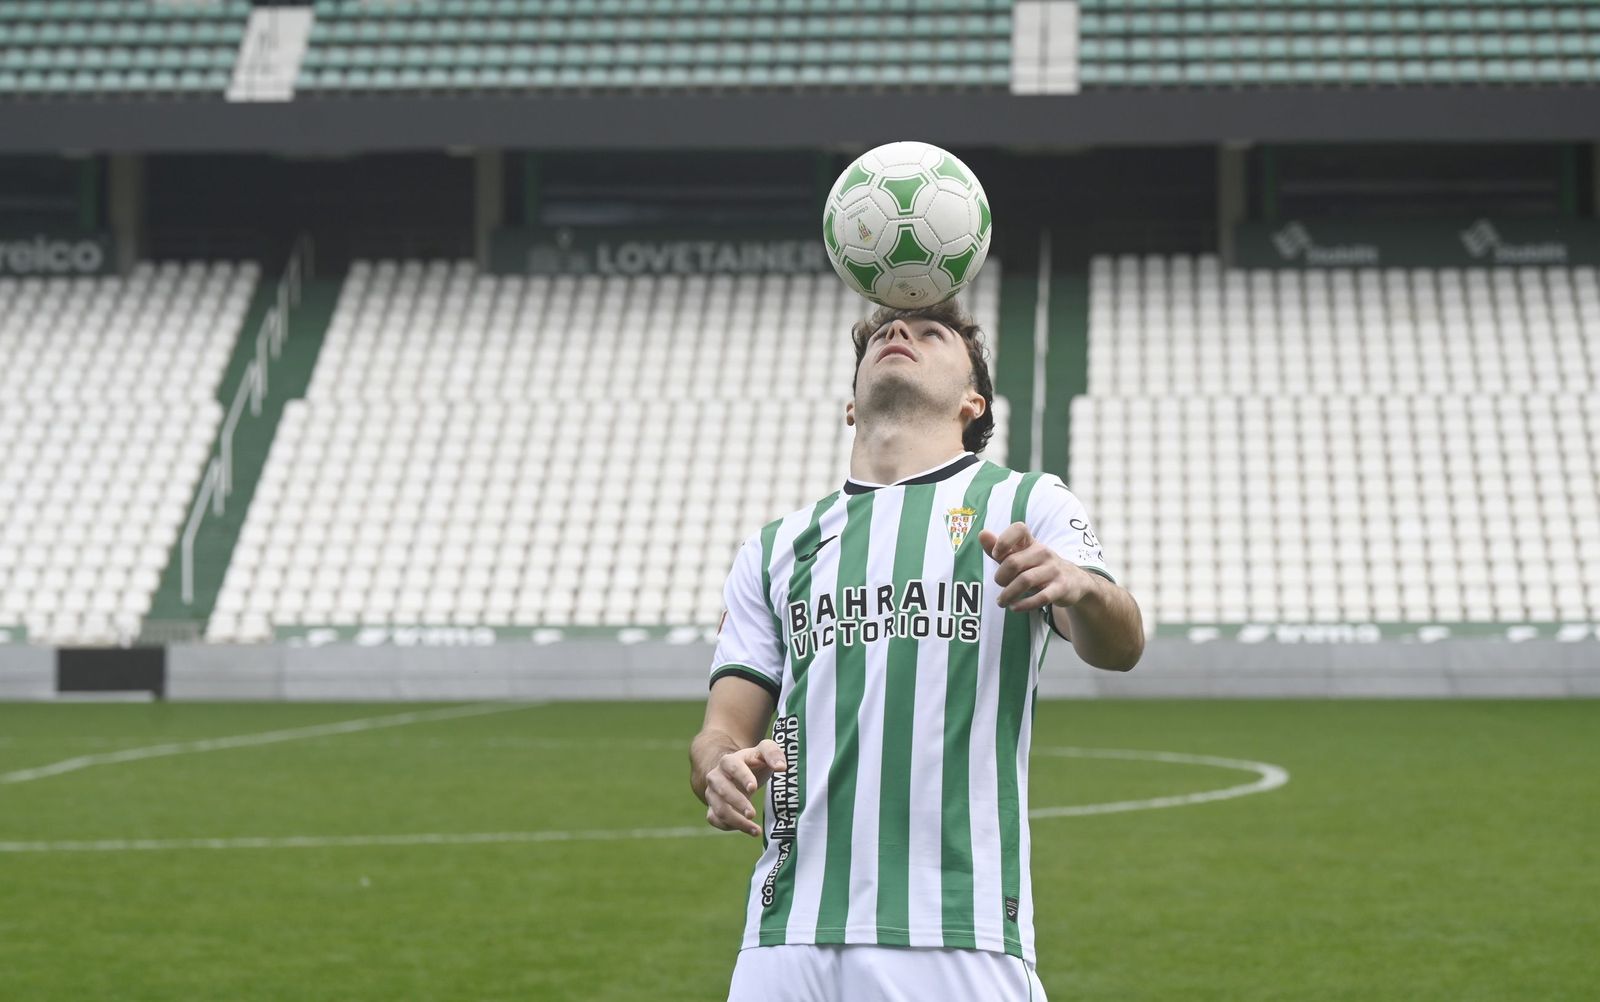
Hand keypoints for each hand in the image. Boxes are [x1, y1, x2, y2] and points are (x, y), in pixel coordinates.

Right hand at [702, 739, 787, 836]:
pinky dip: (729, 827)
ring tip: (756, 830)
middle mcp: (716, 777)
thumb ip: (773, 753)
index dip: (742, 777)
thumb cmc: (754, 762)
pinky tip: (748, 830)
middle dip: (737, 802)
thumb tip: (781, 767)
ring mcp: (712, 793)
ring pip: (718, 809)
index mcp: (729, 761)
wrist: (737, 772)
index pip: (733, 766)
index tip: (753, 788)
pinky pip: (715, 819)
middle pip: (723, 790)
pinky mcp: (712, 807)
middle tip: (752, 814)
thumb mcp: (764, 752)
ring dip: (736, 821)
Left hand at [979, 521, 1095, 612]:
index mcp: (1031, 542)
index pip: (1019, 529)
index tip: (996, 555)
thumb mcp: (1018, 556)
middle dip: (1001, 577)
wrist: (1073, 582)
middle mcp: (1043, 552)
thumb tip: (981, 533)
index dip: (1003, 541)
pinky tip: (1014, 607)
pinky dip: (1024, 604)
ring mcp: (1053, 569)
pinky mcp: (1061, 587)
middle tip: (1000, 584)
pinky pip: (1041, 597)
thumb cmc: (1037, 567)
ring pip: (1025, 580)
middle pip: (1013, 562)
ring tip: (1001, 602)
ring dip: (1008, 594)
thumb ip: (998, 548)